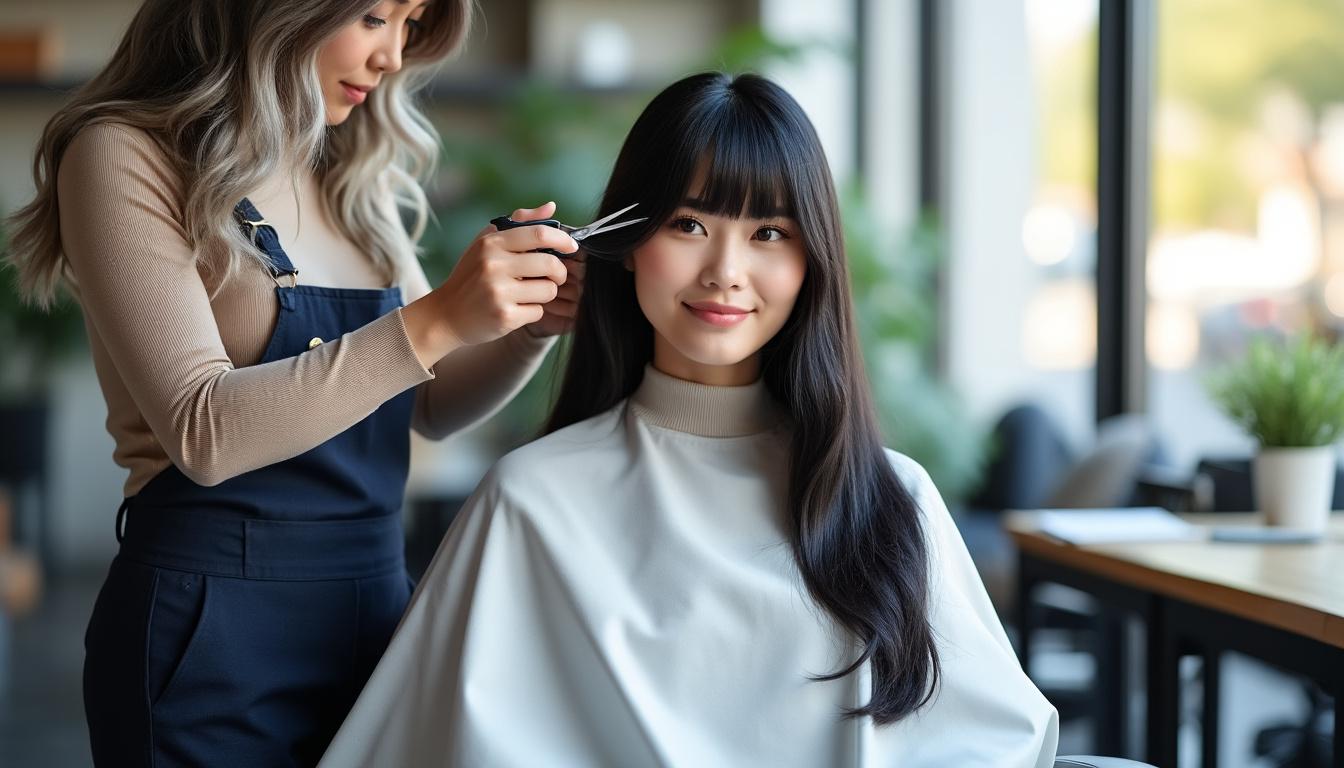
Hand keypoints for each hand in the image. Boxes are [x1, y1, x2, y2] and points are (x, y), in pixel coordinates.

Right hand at [401, 202, 574, 365]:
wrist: (446, 315)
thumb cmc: (471, 276)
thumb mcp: (486, 244)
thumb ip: (519, 223)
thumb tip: (551, 207)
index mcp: (492, 243)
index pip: (539, 234)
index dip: (563, 240)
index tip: (572, 247)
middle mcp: (494, 265)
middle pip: (551, 264)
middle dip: (559, 272)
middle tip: (554, 277)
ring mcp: (499, 292)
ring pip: (548, 290)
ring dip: (545, 293)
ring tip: (528, 294)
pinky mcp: (505, 317)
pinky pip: (538, 311)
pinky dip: (532, 311)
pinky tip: (516, 309)